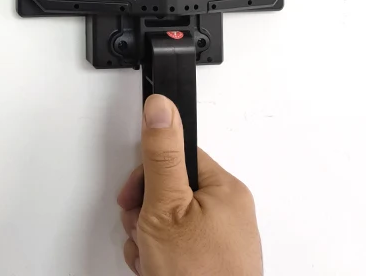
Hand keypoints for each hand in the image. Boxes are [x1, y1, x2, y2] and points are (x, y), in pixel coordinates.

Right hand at [118, 95, 261, 275]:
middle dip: (144, 211)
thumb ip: (160, 155)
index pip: (177, 155)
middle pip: (168, 188)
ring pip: (167, 220)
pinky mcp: (211, 264)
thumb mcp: (166, 208)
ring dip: (147, 237)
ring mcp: (221, 242)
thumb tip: (161, 107)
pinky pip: (176, 246)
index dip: (148, 173)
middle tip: (144, 231)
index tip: (136, 192)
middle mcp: (229, 213)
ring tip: (151, 258)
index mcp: (226, 190)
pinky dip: (158, 256)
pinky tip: (155, 270)